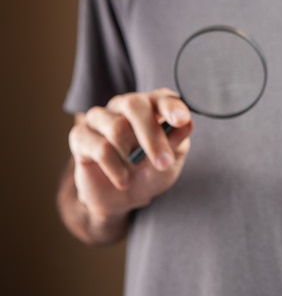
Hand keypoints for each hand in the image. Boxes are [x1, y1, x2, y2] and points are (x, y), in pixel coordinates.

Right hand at [68, 88, 193, 219]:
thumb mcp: (170, 160)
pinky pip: (100, 148)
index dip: (171, 106)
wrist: (124, 198)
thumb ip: (177, 142)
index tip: (181, 120)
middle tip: (163, 163)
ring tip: (136, 171)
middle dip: (152, 137)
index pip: (162, 97)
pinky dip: (116, 169)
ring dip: (131, 157)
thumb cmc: (150, 172)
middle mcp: (125, 105)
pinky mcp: (80, 136)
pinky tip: (123, 180)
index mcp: (152, 106)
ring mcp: (100, 118)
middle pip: (134, 105)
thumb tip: (186, 124)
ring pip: (116, 128)